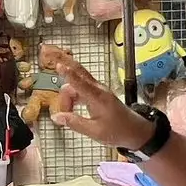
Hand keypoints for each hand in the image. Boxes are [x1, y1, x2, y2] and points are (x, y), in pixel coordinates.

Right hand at [39, 45, 153, 149]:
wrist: (136, 131)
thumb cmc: (117, 131)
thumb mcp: (94, 131)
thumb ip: (74, 122)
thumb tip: (56, 116)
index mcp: (98, 98)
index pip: (80, 83)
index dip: (68, 74)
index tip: (58, 65)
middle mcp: (98, 90)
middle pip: (78, 72)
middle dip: (64, 62)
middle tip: (49, 54)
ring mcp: (98, 90)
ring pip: (77, 83)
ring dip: (67, 93)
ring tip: (65, 112)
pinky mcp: (98, 94)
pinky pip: (81, 88)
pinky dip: (73, 95)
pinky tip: (69, 106)